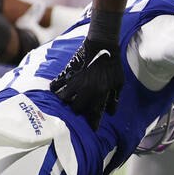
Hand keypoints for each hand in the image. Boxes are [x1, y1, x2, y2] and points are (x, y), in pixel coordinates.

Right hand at [49, 10, 124, 128]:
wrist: (103, 45)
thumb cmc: (113, 65)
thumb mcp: (119, 82)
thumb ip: (114, 98)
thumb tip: (111, 112)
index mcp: (101, 93)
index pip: (95, 113)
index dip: (93, 123)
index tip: (92, 129)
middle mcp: (87, 90)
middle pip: (76, 108)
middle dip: (77, 110)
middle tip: (78, 108)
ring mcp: (76, 81)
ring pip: (64, 99)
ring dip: (65, 100)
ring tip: (67, 99)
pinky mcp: (68, 73)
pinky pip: (56, 85)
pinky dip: (55, 88)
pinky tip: (55, 90)